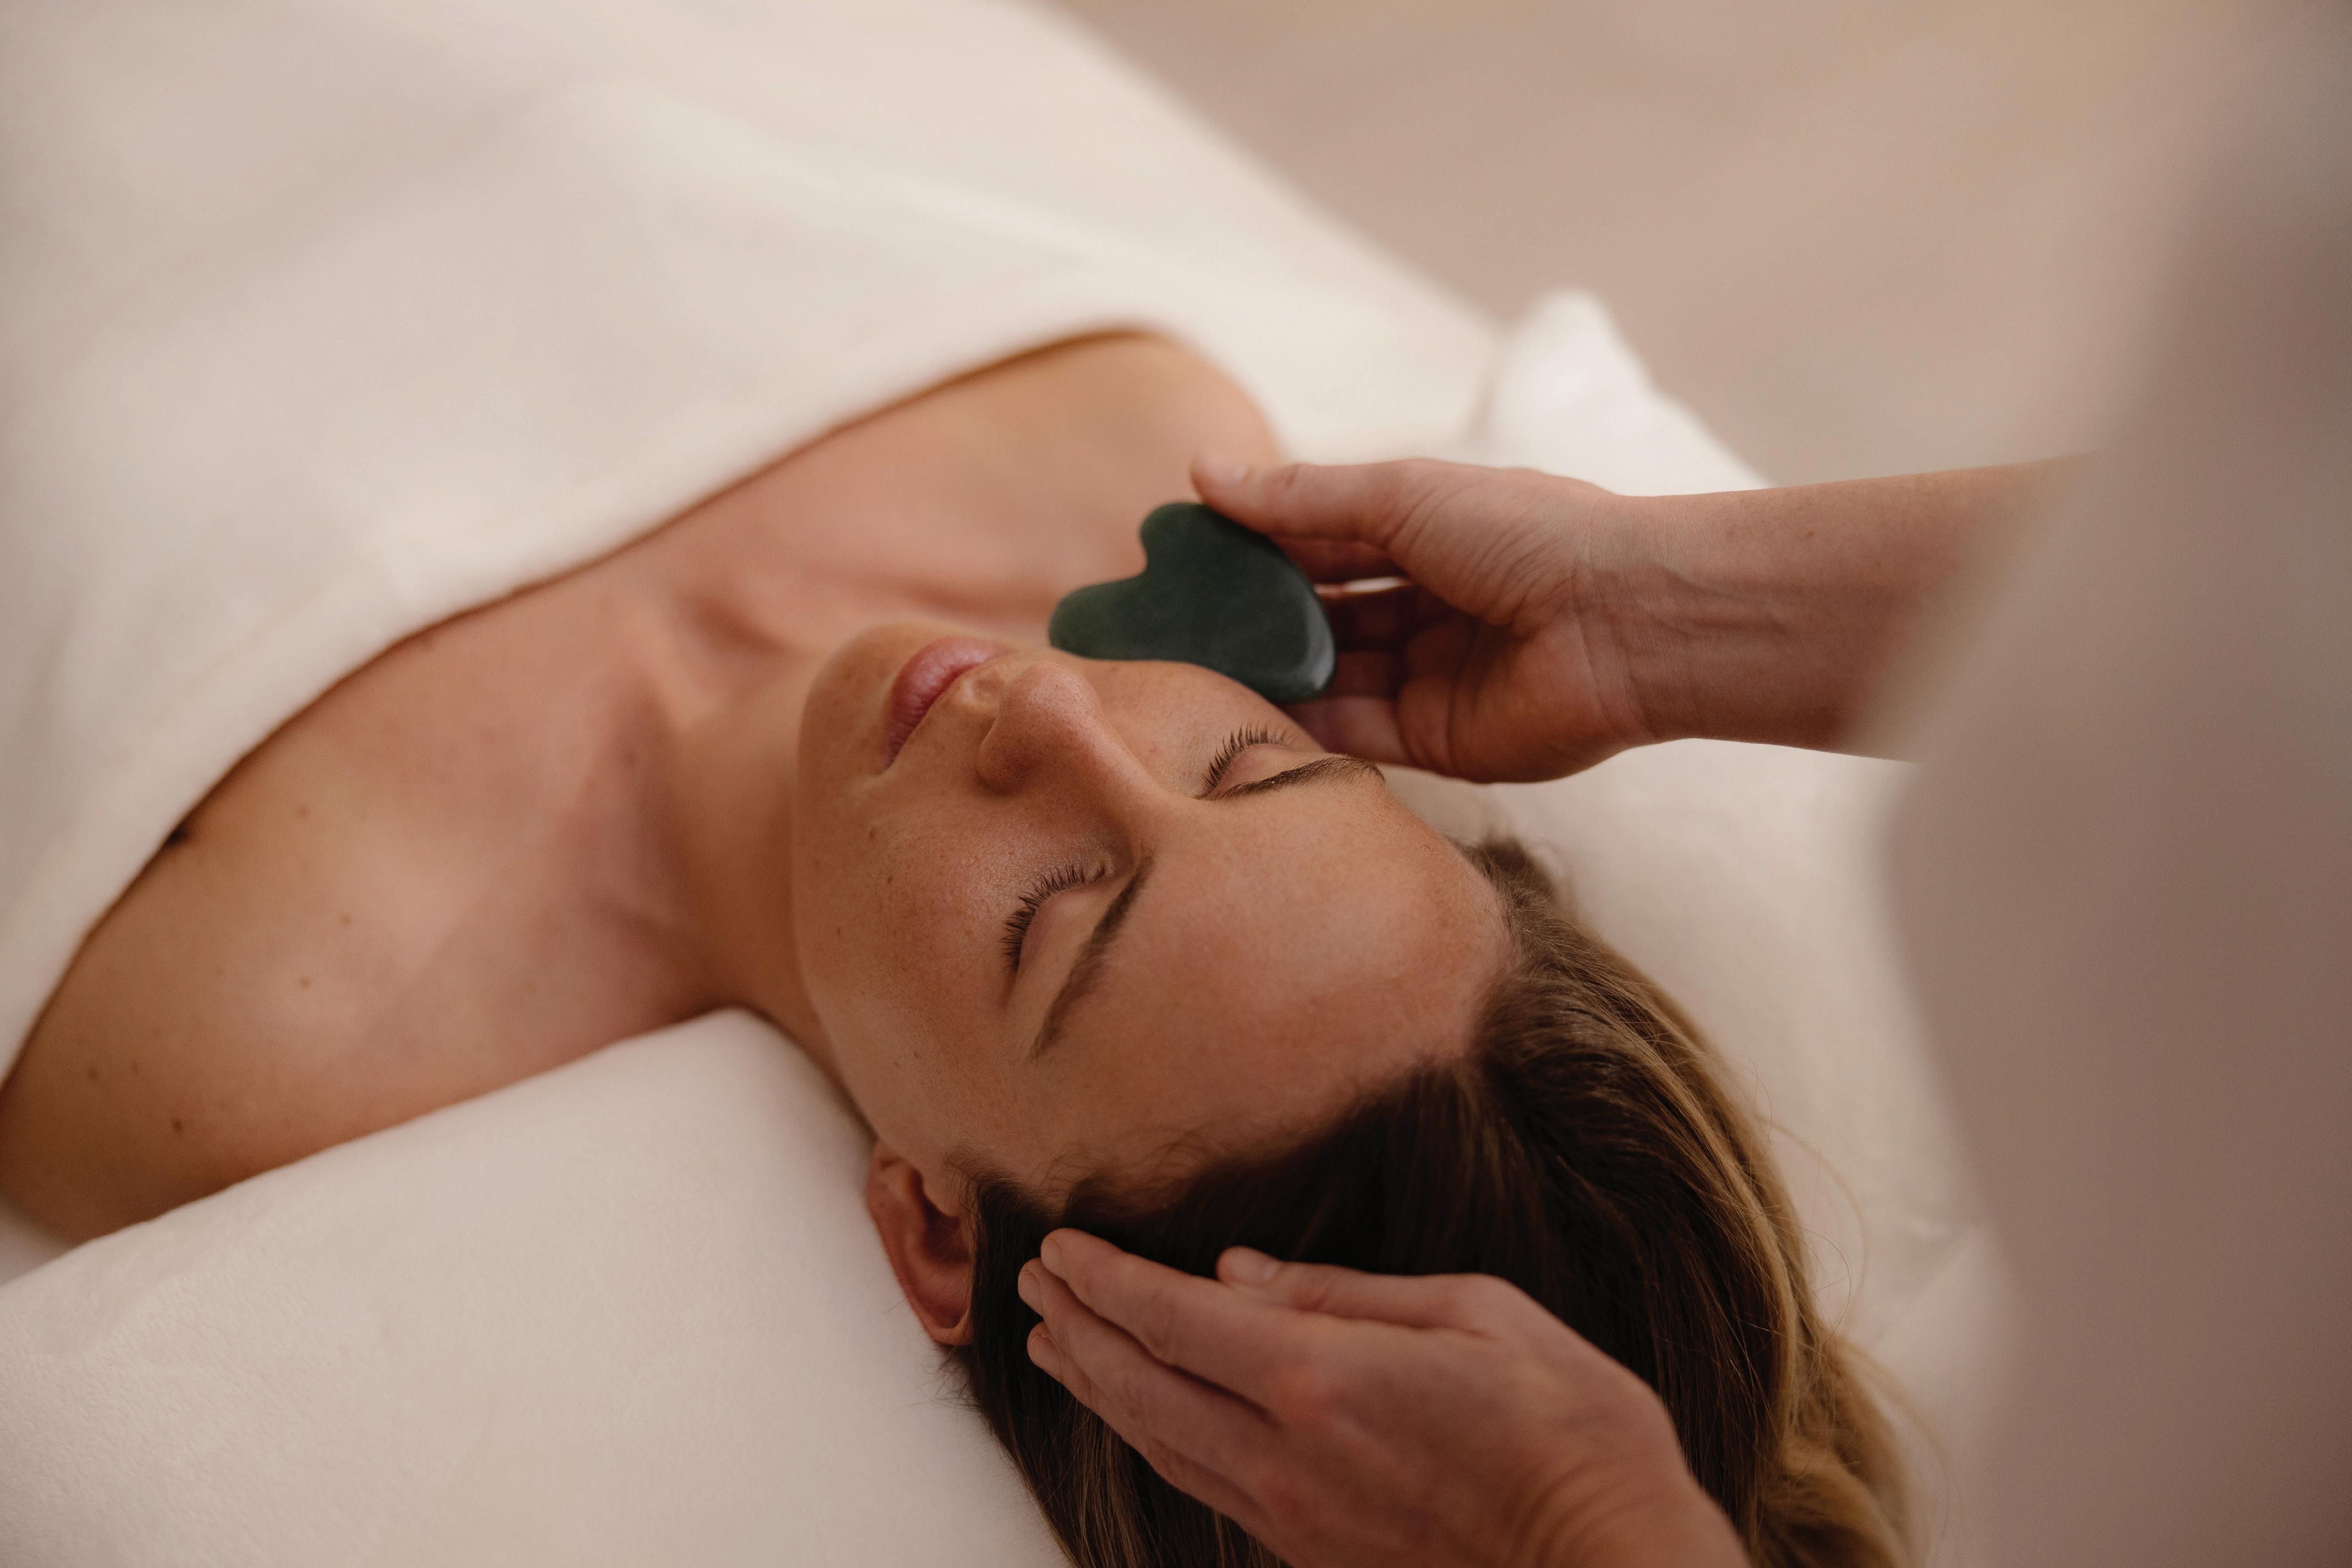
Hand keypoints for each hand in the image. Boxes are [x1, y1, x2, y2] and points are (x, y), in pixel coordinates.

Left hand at [1019, 1229, 1745, 1567]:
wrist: (1611, 1566)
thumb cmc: (1570, 1429)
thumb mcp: (1478, 1313)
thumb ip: (1347, 1293)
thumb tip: (1238, 1276)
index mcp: (1321, 1379)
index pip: (1175, 1318)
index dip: (1107, 1279)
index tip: (1059, 1246)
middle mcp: (1286, 1452)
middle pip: (1144, 1383)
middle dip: (1079, 1327)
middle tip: (1032, 1285)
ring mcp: (1293, 1512)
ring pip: (1159, 1440)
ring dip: (1098, 1386)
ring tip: (1055, 1345)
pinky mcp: (1310, 1550)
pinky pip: (1201, 1483)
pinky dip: (1150, 1436)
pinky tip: (1138, 1414)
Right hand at [1193, 455, 1665, 780]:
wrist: (1622, 621)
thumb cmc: (1526, 534)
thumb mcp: (1401, 494)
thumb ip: (1302, 496)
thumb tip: (1203, 472)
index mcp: (1433, 535)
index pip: (1327, 541)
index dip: (1258, 544)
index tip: (1183, 551)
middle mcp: (1432, 608)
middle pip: (1325, 615)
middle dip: (1257, 617)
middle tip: (1171, 620)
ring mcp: (1434, 677)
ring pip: (1332, 676)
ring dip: (1269, 670)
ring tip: (1187, 665)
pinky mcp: (1439, 741)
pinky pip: (1355, 733)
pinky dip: (1302, 721)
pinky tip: (1240, 708)